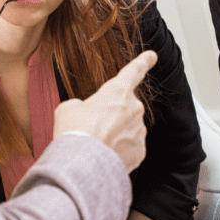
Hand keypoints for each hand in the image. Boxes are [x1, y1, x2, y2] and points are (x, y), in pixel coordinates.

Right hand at [53, 50, 157, 172]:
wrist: (82, 163)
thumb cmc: (74, 132)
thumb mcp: (68, 109)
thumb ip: (80, 105)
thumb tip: (82, 112)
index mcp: (117, 91)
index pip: (134, 71)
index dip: (143, 62)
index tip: (152, 56)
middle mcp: (134, 108)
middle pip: (125, 107)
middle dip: (113, 115)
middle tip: (93, 127)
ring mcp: (139, 130)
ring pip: (129, 128)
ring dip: (116, 133)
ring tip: (96, 143)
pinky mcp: (140, 151)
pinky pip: (131, 147)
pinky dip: (120, 151)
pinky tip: (105, 154)